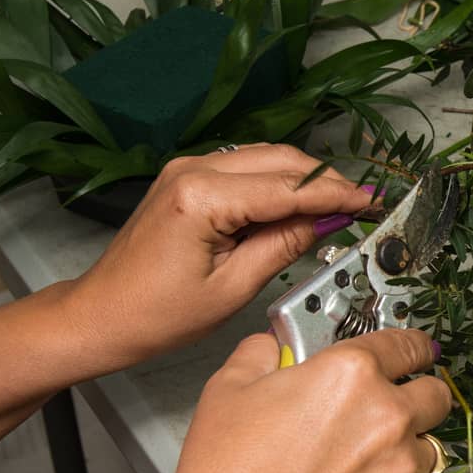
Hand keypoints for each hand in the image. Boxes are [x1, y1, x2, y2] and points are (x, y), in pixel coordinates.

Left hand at [65, 143, 374, 362]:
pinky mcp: (187, 176)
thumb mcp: (233, 289)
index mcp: (202, 198)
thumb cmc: (155, 314)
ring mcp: (188, 168)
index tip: (372, 202)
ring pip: (267, 157)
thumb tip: (327, 220)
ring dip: (305, 179)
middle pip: (282, 160)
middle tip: (362, 205)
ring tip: (338, 206)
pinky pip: (247, 168)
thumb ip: (284, 246)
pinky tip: (299, 204)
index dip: (337, 195)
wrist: (99, 315)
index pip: (289, 187)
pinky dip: (279, 181)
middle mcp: (194, 169)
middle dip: (327, 181)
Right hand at [72, 328, 451, 472]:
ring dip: (408, 449)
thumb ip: (263, 353)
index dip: (412, 348)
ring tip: (367, 462)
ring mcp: (401, 466)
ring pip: (430, 446)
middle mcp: (388, 415)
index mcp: (352, 373)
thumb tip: (273, 347)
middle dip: (418, 397)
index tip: (415, 353)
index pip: (409, 345)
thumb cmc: (226, 472)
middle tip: (390, 409)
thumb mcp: (229, 387)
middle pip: (436, 394)